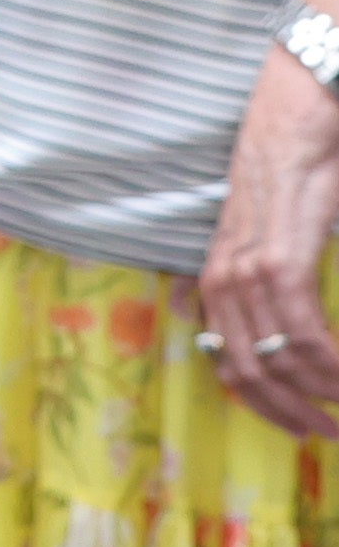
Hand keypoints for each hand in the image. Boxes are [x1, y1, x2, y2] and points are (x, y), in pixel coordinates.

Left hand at [200, 40, 338, 437]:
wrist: (304, 110)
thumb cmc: (305, 171)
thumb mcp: (283, 235)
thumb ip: (283, 283)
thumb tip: (298, 333)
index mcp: (220, 273)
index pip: (225, 359)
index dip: (263, 403)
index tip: (303, 427)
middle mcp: (222, 274)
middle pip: (244, 370)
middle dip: (290, 413)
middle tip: (329, 435)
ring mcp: (248, 264)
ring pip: (275, 357)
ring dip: (318, 392)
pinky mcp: (281, 255)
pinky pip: (302, 328)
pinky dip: (329, 361)